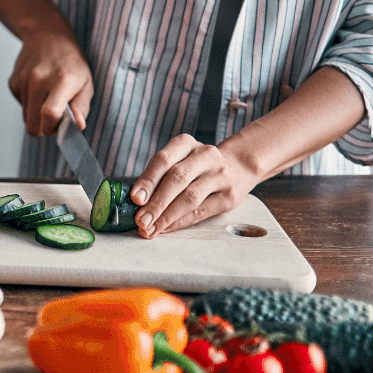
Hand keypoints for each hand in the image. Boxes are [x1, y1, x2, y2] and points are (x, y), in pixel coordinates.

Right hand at [11, 26, 93, 135]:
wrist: (47, 36)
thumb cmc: (70, 62)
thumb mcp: (86, 82)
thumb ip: (82, 107)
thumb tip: (77, 126)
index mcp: (62, 81)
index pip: (49, 115)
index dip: (53, 128)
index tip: (60, 126)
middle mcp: (39, 80)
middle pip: (33, 124)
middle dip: (44, 127)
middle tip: (55, 116)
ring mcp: (23, 80)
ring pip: (26, 117)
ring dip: (37, 114)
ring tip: (48, 97)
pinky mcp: (13, 82)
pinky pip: (21, 105)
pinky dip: (30, 103)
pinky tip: (38, 88)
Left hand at [130, 134, 258, 237]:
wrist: (238, 166)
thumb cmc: (195, 167)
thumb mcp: (179, 160)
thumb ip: (159, 176)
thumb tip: (135, 203)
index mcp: (185, 143)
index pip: (163, 160)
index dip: (148, 180)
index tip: (135, 199)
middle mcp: (205, 155)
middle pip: (176, 179)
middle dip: (156, 203)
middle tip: (140, 220)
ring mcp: (220, 174)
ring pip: (189, 197)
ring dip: (166, 216)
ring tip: (150, 228)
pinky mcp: (230, 195)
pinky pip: (201, 211)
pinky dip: (180, 222)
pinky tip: (166, 228)